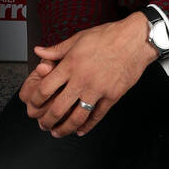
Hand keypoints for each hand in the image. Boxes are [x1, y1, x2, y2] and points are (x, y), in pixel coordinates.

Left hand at [19, 14, 157, 137]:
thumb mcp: (78, 39)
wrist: (135, 40)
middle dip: (47, 120)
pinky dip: (87, 126)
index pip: (45, 88)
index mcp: (70, 64)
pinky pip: (97, 116)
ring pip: (77, 117)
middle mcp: (82, 79)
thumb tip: (38, 51)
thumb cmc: (107, 36)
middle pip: (58, 107)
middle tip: (42, 124)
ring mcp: (98, 90)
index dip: (35, 100)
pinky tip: (80, 131)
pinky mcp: (112, 96)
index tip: (32, 105)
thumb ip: (56, 50)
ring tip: (57, 132)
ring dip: (64, 128)